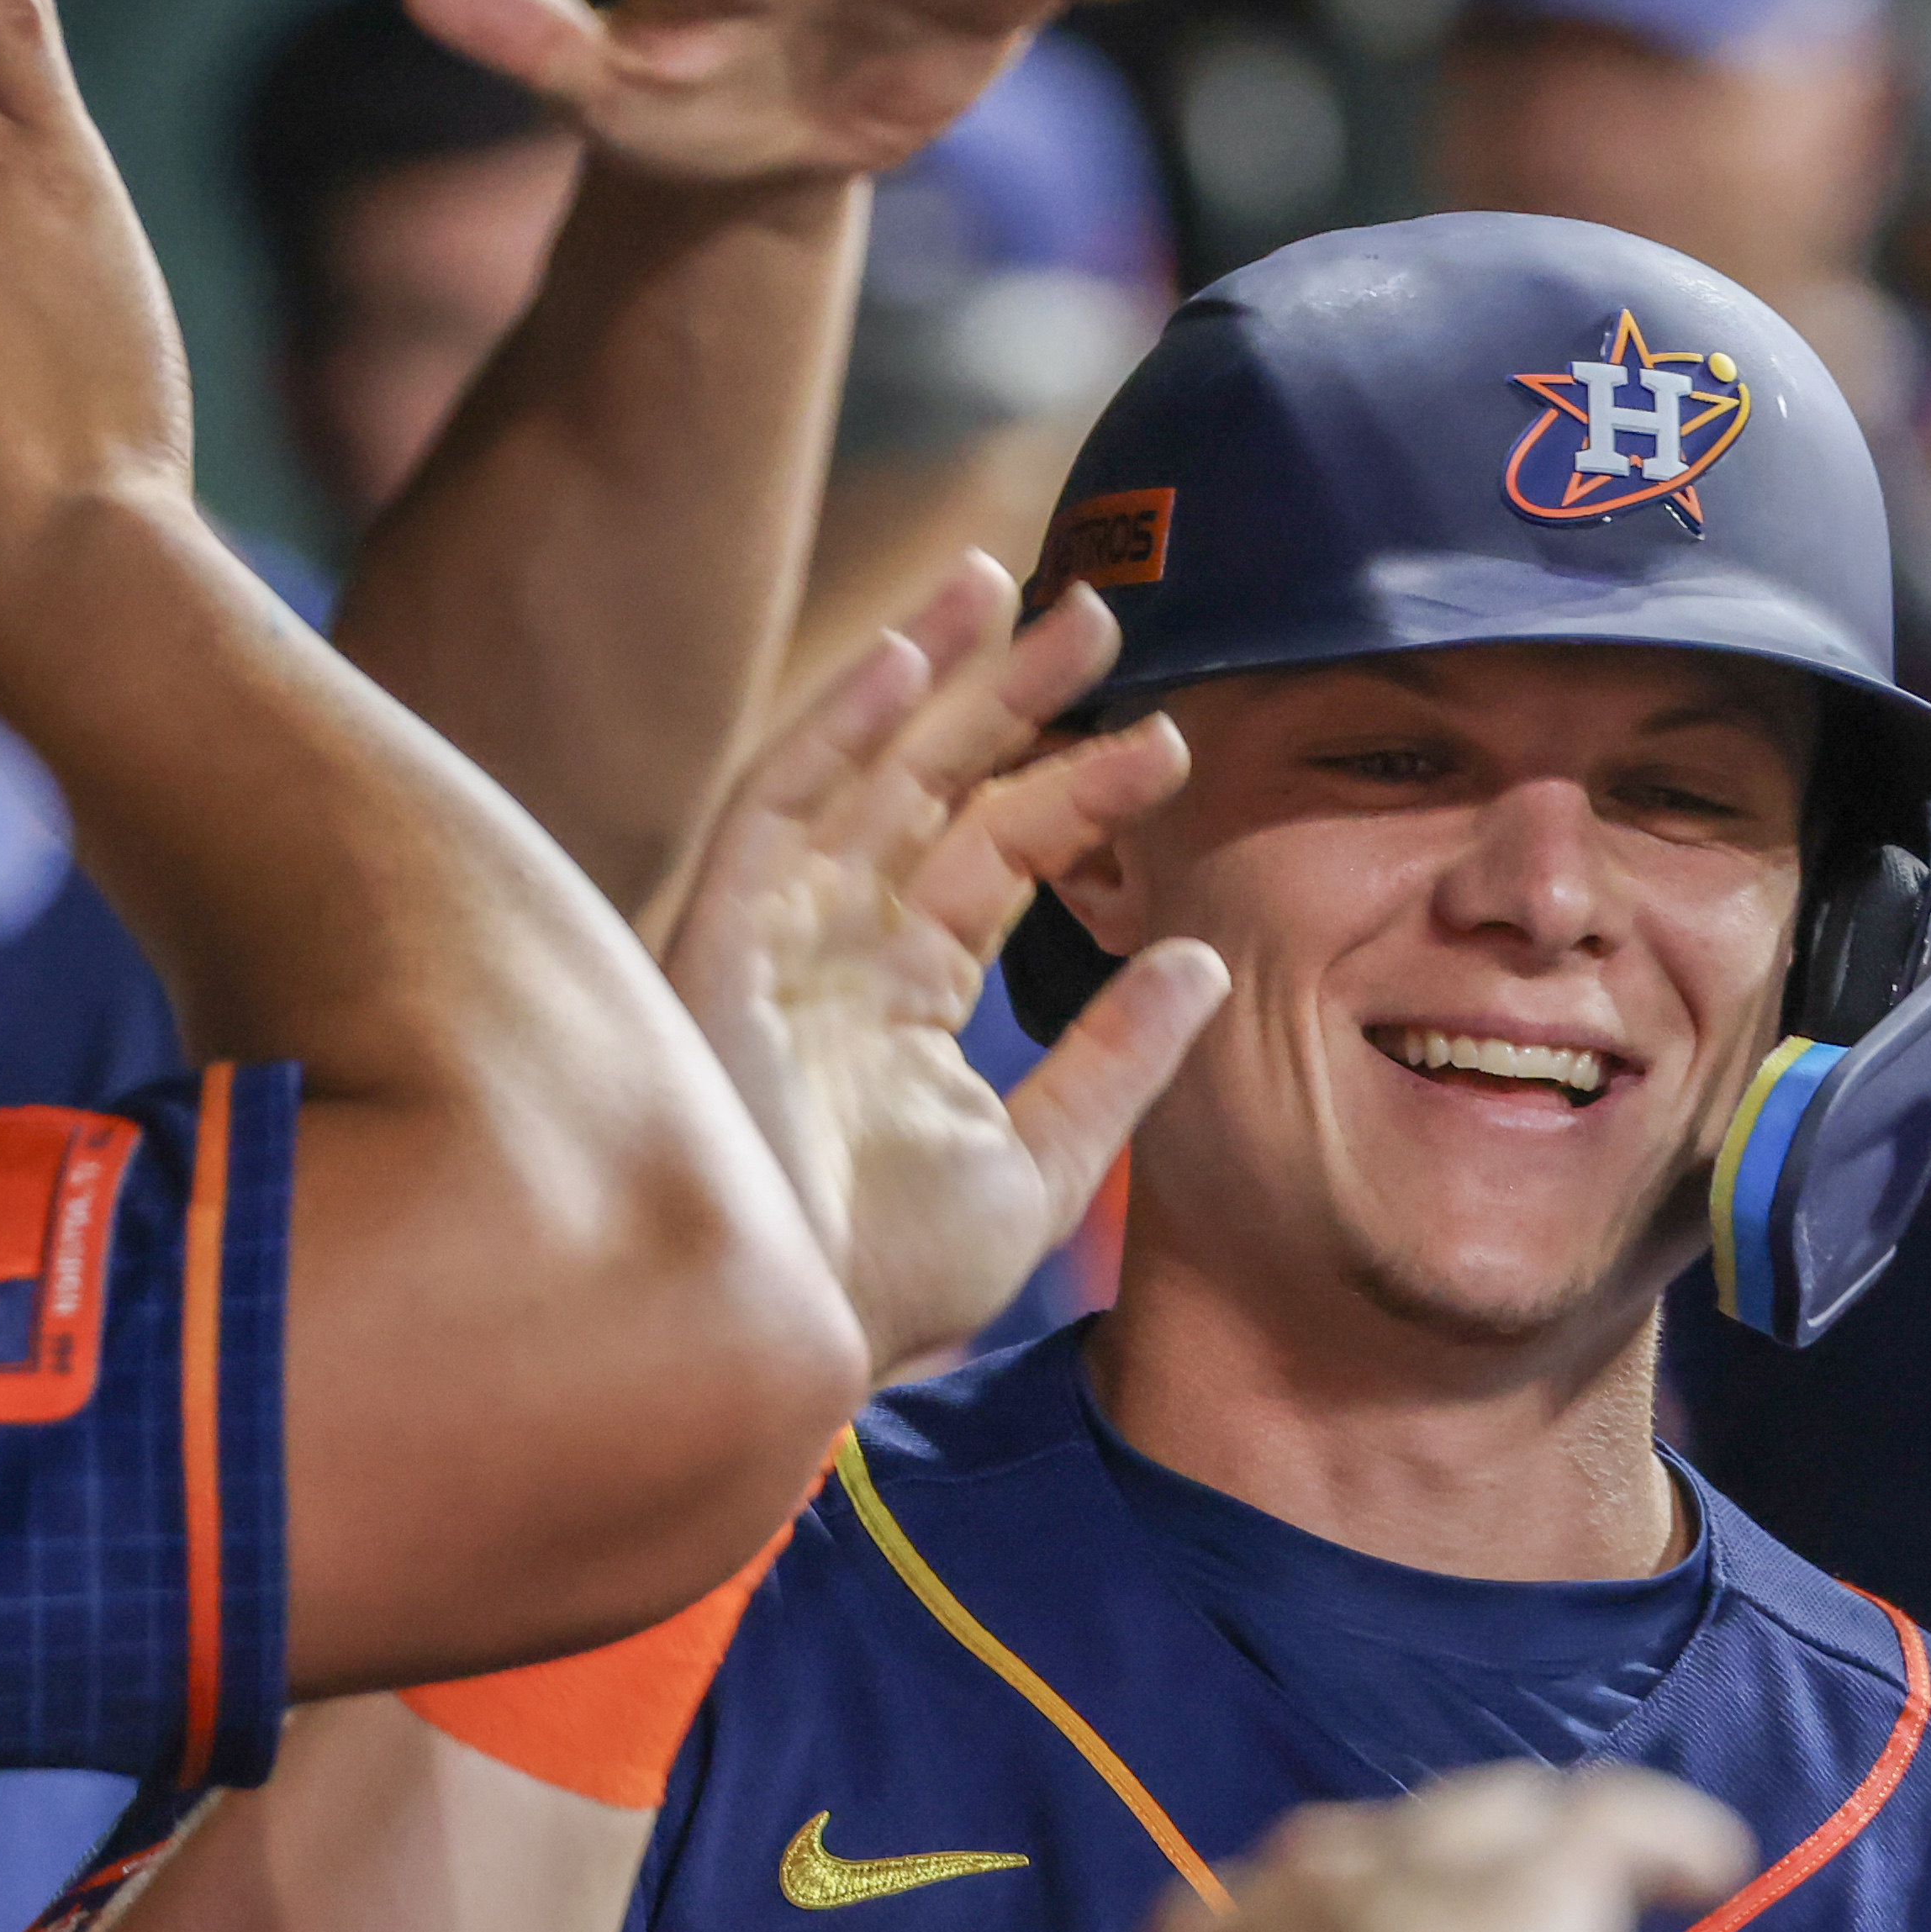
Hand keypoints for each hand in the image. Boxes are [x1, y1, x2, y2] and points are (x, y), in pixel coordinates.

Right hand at [666, 553, 1216, 1374]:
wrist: (788, 1345)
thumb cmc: (891, 1285)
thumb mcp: (1044, 1165)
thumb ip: (1120, 1058)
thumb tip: (1208, 957)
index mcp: (906, 999)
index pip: (1000, 859)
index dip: (1081, 793)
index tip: (1170, 746)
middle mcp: (839, 951)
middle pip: (932, 790)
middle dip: (1010, 700)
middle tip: (1099, 618)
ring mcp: (778, 938)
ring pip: (858, 771)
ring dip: (925, 676)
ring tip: (1002, 586)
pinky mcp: (721, 941)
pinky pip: (777, 809)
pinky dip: (834, 730)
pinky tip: (903, 659)